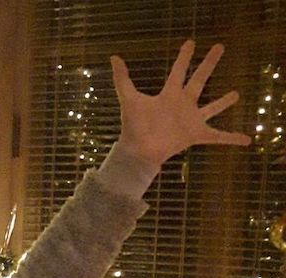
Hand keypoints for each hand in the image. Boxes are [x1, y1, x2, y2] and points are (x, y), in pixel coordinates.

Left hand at [111, 40, 250, 166]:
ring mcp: (190, 120)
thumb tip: (114, 58)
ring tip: (236, 94)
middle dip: (208, 64)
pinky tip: (247, 139)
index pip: (178, 71)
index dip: (184, 57)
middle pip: (199, 79)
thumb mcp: (129, 100)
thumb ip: (122, 79)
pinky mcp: (196, 135)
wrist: (138, 151)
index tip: (191, 43)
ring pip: (211, 108)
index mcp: (168, 95)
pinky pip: (218, 137)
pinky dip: (232, 139)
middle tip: (220, 47)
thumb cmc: (133, 127)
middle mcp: (182, 104)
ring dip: (223, 102)